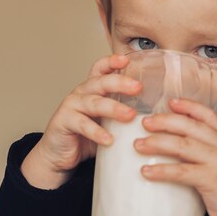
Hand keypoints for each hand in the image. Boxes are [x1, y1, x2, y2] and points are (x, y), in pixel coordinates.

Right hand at [21, 54, 141, 187]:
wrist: (59, 155)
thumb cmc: (86, 137)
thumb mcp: (107, 122)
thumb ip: (123, 114)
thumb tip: (157, 115)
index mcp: (92, 89)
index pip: (100, 69)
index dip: (112, 62)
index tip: (127, 60)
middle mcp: (81, 93)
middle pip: (100, 82)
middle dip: (120, 82)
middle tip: (138, 87)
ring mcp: (71, 106)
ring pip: (93, 102)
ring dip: (113, 108)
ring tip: (129, 115)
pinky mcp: (63, 122)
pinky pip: (82, 125)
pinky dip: (96, 132)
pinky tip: (109, 139)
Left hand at [133, 98, 216, 215]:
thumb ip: (207, 154)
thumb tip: (175, 150)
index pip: (208, 115)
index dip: (188, 106)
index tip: (170, 101)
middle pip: (190, 126)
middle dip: (164, 121)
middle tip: (144, 123)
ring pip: (182, 145)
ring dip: (157, 143)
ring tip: (138, 145)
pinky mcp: (213, 180)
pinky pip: (182, 172)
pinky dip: (162, 170)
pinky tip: (146, 172)